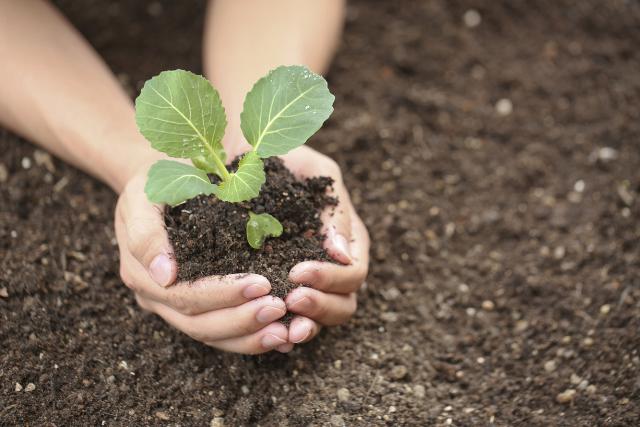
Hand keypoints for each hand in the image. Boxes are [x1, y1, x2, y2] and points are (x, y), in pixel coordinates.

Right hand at [114, 166, 293, 353]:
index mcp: (141, 273)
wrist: (157, 179)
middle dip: (241, 320)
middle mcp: (157, 298)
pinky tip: (283, 337)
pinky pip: (223, 333)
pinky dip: (252, 338)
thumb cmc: (155, 181)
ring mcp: (175, 307)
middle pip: (200, 324)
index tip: (261, 284)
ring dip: (250, 337)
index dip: (223, 295)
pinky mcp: (197, 307)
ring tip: (285, 331)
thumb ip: (146, 233)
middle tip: (280, 308)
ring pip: (213, 336)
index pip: (184, 296)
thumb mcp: (143, 196)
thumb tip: (166, 276)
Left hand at [281, 146, 369, 345]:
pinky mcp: (277, 292)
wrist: (239, 156)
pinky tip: (266, 333)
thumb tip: (343, 254)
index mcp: (346, 241)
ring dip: (304, 326)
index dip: (331, 279)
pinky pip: (286, 324)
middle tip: (290, 298)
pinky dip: (280, 333)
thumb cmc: (282, 158)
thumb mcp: (312, 169)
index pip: (353, 274)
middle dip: (320, 306)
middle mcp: (331, 268)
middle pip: (343, 305)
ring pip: (318, 321)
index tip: (299, 271)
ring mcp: (306, 284)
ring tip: (281, 326)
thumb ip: (334, 207)